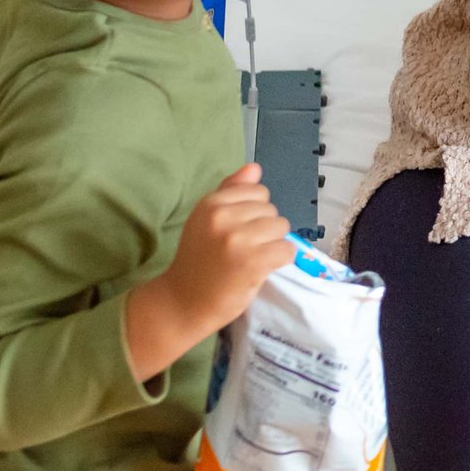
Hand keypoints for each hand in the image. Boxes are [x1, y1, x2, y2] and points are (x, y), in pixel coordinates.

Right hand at [122, 165, 292, 379]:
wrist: (182, 303)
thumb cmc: (199, 260)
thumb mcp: (207, 220)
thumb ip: (230, 191)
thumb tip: (255, 167)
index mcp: (210, 203)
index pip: (257, 191)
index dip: (253, 212)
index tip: (236, 231)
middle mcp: (223, 217)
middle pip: (271, 209)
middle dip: (263, 229)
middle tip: (240, 250)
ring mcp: (238, 239)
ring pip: (282, 228)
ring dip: (272, 244)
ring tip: (250, 259)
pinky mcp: (253, 262)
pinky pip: (287, 250)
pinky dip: (280, 260)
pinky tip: (261, 268)